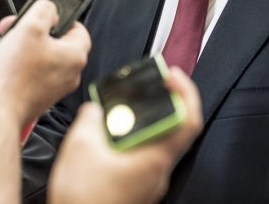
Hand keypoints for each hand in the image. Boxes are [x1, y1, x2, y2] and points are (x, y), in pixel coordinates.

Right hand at [0, 0, 89, 127]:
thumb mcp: (30, 26)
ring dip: (15, 46)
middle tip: (10, 28)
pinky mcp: (39, 95)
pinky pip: (29, 71)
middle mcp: (70, 73)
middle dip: (25, 31)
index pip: (77, 28)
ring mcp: (54, 86)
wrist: (0, 111)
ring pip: (36, 55)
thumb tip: (50, 8)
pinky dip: (14, 63)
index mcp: (75, 55)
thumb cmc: (15, 73)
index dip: (59, 17)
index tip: (42, 14)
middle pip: (51, 40)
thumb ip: (44, 9)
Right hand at [48, 67, 202, 203]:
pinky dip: (131, 141)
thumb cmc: (84, 200)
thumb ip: (92, 117)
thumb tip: (95, 110)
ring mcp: (149, 183)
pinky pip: (142, 158)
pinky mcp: (137, 190)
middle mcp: (158, 171)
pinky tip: (109, 139)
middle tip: (146, 88)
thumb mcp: (80, 146)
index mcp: (154, 158)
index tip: (172, 76)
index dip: (186, 92)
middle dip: (160, 103)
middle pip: (172, 129)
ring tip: (120, 112)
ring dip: (142, 123)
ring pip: (156, 144)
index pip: (188, 121)